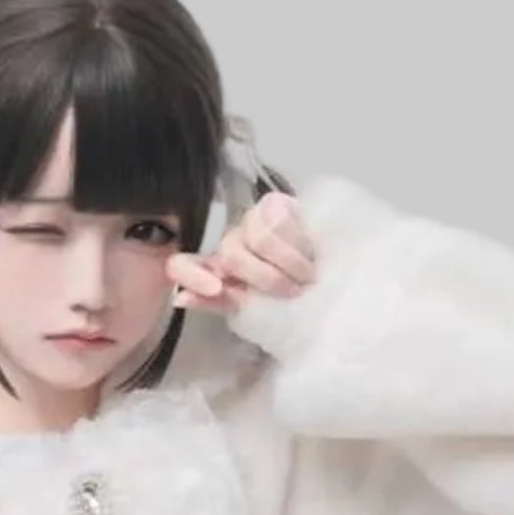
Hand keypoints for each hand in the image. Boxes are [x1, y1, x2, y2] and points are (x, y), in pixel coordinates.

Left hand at [165, 190, 316, 315]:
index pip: (183, 265)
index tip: (215, 287)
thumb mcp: (256, 310)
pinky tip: (312, 249)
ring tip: (308, 275)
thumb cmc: (293, 300)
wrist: (333, 277)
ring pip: (258, 237)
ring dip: (289, 263)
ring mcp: (252, 221)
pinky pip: (279, 219)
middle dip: (266, 278)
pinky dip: (299, 242)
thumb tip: (180, 298)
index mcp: (218, 273)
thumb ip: (219, 303)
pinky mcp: (275, 204)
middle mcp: (231, 244)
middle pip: (231, 253)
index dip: (192, 273)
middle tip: (294, 292)